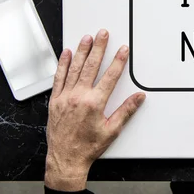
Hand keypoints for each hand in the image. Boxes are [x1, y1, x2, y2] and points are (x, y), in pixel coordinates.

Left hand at [45, 30, 145, 190]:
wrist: (65, 159)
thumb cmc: (87, 147)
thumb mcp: (112, 130)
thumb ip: (126, 111)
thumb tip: (138, 97)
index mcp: (95, 103)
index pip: (110, 76)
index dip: (118, 61)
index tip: (123, 50)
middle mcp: (79, 97)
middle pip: (91, 66)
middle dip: (99, 48)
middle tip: (103, 34)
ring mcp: (65, 97)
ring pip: (75, 68)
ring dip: (82, 51)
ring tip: (87, 38)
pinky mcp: (55, 100)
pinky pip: (59, 77)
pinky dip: (63, 64)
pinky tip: (66, 53)